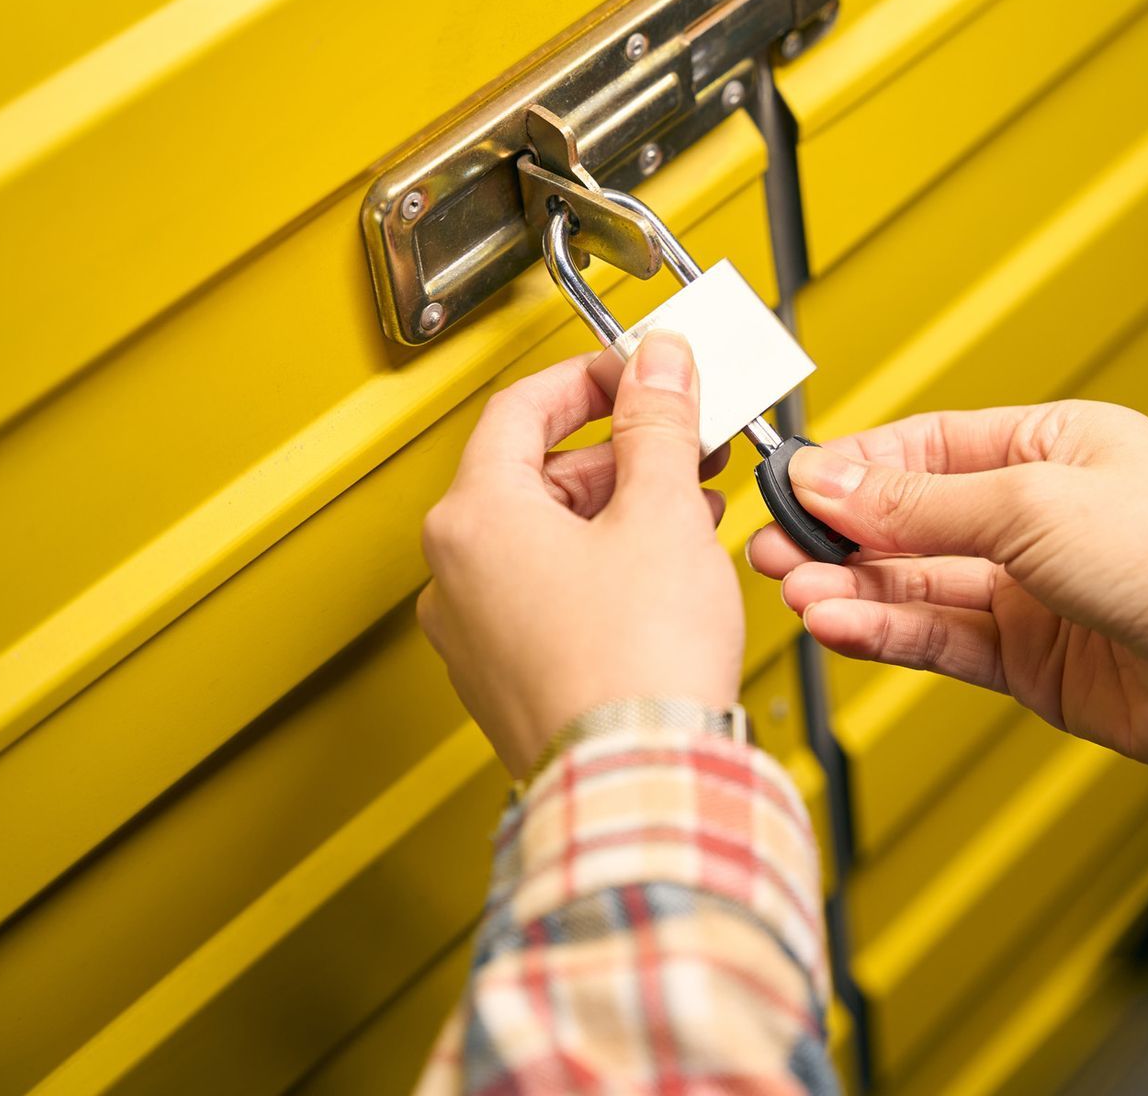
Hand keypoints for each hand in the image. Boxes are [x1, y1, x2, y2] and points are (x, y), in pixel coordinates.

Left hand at [418, 334, 743, 775]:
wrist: (640, 784)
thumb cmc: (637, 665)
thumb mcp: (661, 513)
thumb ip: (657, 423)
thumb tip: (657, 362)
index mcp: (473, 519)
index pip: (521, 407)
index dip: (593, 378)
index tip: (643, 375)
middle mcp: (455, 575)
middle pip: (535, 475)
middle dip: (621, 453)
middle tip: (685, 445)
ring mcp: (475, 635)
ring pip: (545, 539)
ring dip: (620, 512)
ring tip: (691, 510)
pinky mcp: (508, 681)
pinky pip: (549, 597)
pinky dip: (605, 569)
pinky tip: (665, 575)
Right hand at [747, 402, 1147, 782]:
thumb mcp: (1034, 504)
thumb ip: (922, 501)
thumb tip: (831, 476)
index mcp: (1054, 446)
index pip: (926, 447)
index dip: (856, 466)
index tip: (791, 483)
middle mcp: (1040, 517)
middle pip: (912, 520)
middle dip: (839, 533)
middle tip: (770, 544)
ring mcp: (1035, 592)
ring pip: (918, 585)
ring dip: (853, 587)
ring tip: (794, 589)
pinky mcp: (1033, 663)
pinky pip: (941, 639)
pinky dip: (888, 632)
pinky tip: (841, 624)